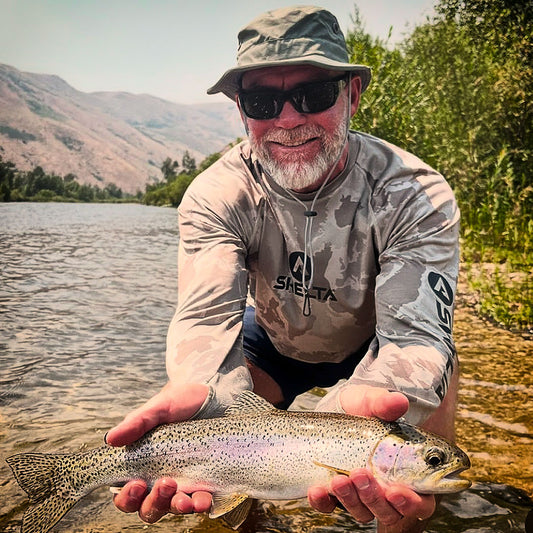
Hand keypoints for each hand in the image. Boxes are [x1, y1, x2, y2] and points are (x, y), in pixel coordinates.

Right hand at [106, 382, 212, 521]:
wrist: (215, 396)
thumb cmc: (182, 402)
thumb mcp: (159, 408)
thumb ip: (137, 422)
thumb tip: (111, 438)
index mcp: (142, 465)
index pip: (127, 494)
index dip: (127, 497)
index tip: (135, 483)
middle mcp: (160, 479)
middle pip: (148, 508)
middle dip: (153, 502)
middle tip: (165, 482)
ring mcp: (184, 483)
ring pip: (173, 508)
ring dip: (177, 507)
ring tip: (185, 499)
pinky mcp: (206, 483)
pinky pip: (201, 502)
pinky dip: (200, 505)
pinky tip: (203, 501)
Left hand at [308, 385, 435, 529]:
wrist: (336, 408)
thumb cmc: (363, 407)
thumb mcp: (371, 401)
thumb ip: (384, 403)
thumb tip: (399, 401)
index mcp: (409, 473)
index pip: (421, 502)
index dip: (411, 503)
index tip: (395, 491)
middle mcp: (388, 489)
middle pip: (390, 513)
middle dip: (375, 499)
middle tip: (360, 474)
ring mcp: (362, 494)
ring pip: (362, 512)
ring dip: (350, 499)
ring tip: (339, 478)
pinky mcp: (336, 494)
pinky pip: (330, 507)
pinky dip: (323, 502)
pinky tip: (316, 491)